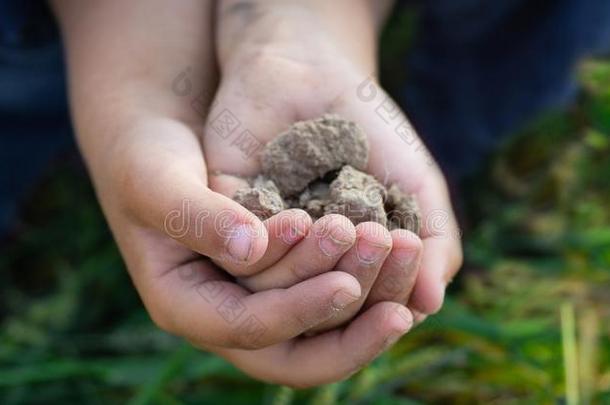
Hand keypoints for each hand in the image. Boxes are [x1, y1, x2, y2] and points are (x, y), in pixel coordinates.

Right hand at [53, 0, 412, 386]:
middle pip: (293, 353)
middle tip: (401, 309)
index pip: (247, 329)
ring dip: (366, 305)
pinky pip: (327, 294)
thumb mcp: (157, 181)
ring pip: (319, 329)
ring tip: (406, 271)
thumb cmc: (146, 159)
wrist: (157, 146)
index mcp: (185, 305)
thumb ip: (196, 215)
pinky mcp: (281, 274)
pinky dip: (365, 283)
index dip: (297, 311)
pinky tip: (398, 265)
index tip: (346, 285)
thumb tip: (250, 249)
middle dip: (348, 334)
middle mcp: (225, 312)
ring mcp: (255, 297)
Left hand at [207, 0, 461, 326]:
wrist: (314, 70)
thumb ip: (432, 241)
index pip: (370, 304)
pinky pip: (241, 257)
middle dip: (362, 277)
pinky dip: (276, 247)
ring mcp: (265, 244)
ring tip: (353, 228)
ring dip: (323, 266)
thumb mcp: (413, 185)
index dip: (394, 285)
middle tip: (386, 239)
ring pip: (284, 290)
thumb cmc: (369, 130)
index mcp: (348, 267)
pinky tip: (306, 220)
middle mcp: (305, 265)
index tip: (411, 249)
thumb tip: (430, 304)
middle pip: (329, 304)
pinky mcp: (227, 218)